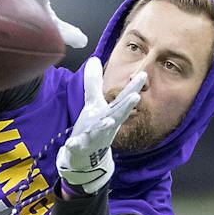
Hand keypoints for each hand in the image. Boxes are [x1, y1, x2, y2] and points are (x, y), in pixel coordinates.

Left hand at [56, 57, 144, 193]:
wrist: (85, 155)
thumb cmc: (94, 126)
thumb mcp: (94, 103)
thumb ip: (93, 82)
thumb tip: (94, 59)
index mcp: (111, 113)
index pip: (123, 98)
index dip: (133, 87)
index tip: (143, 74)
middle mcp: (106, 125)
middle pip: (118, 114)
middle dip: (126, 106)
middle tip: (136, 97)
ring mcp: (95, 137)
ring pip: (101, 131)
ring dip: (104, 126)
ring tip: (108, 121)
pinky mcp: (81, 147)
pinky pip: (77, 146)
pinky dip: (74, 145)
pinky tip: (70, 143)